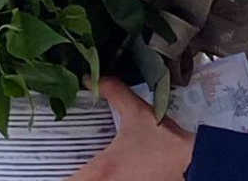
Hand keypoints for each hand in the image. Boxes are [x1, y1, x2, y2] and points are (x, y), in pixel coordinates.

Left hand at [68, 78, 195, 180]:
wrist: (197, 162)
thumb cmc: (163, 140)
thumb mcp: (136, 111)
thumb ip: (113, 92)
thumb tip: (92, 77)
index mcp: (103, 169)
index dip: (60, 176)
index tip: (49, 166)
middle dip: (74, 177)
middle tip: (69, 166)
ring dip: (91, 178)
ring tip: (87, 168)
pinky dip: (108, 180)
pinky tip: (112, 173)